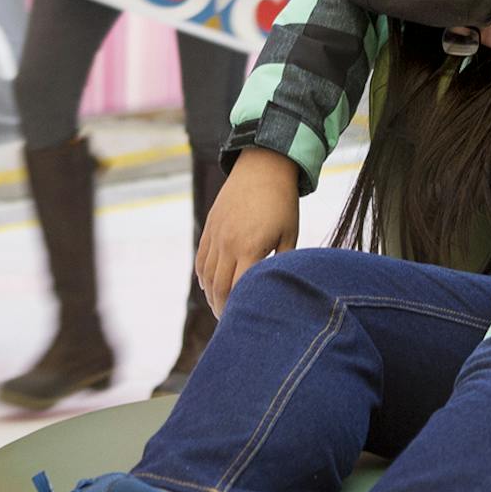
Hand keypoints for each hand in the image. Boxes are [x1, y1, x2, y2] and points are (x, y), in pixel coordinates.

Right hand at [195, 147, 301, 315]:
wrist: (263, 167)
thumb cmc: (283, 203)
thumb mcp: (289, 235)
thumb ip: (282, 263)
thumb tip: (279, 286)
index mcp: (249, 249)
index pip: (239, 290)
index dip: (240, 309)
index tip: (245, 322)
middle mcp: (227, 245)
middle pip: (219, 288)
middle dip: (223, 309)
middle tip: (231, 324)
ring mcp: (215, 236)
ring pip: (206, 276)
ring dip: (211, 295)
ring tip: (221, 309)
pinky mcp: (210, 227)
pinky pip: (201, 259)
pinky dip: (204, 277)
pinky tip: (210, 287)